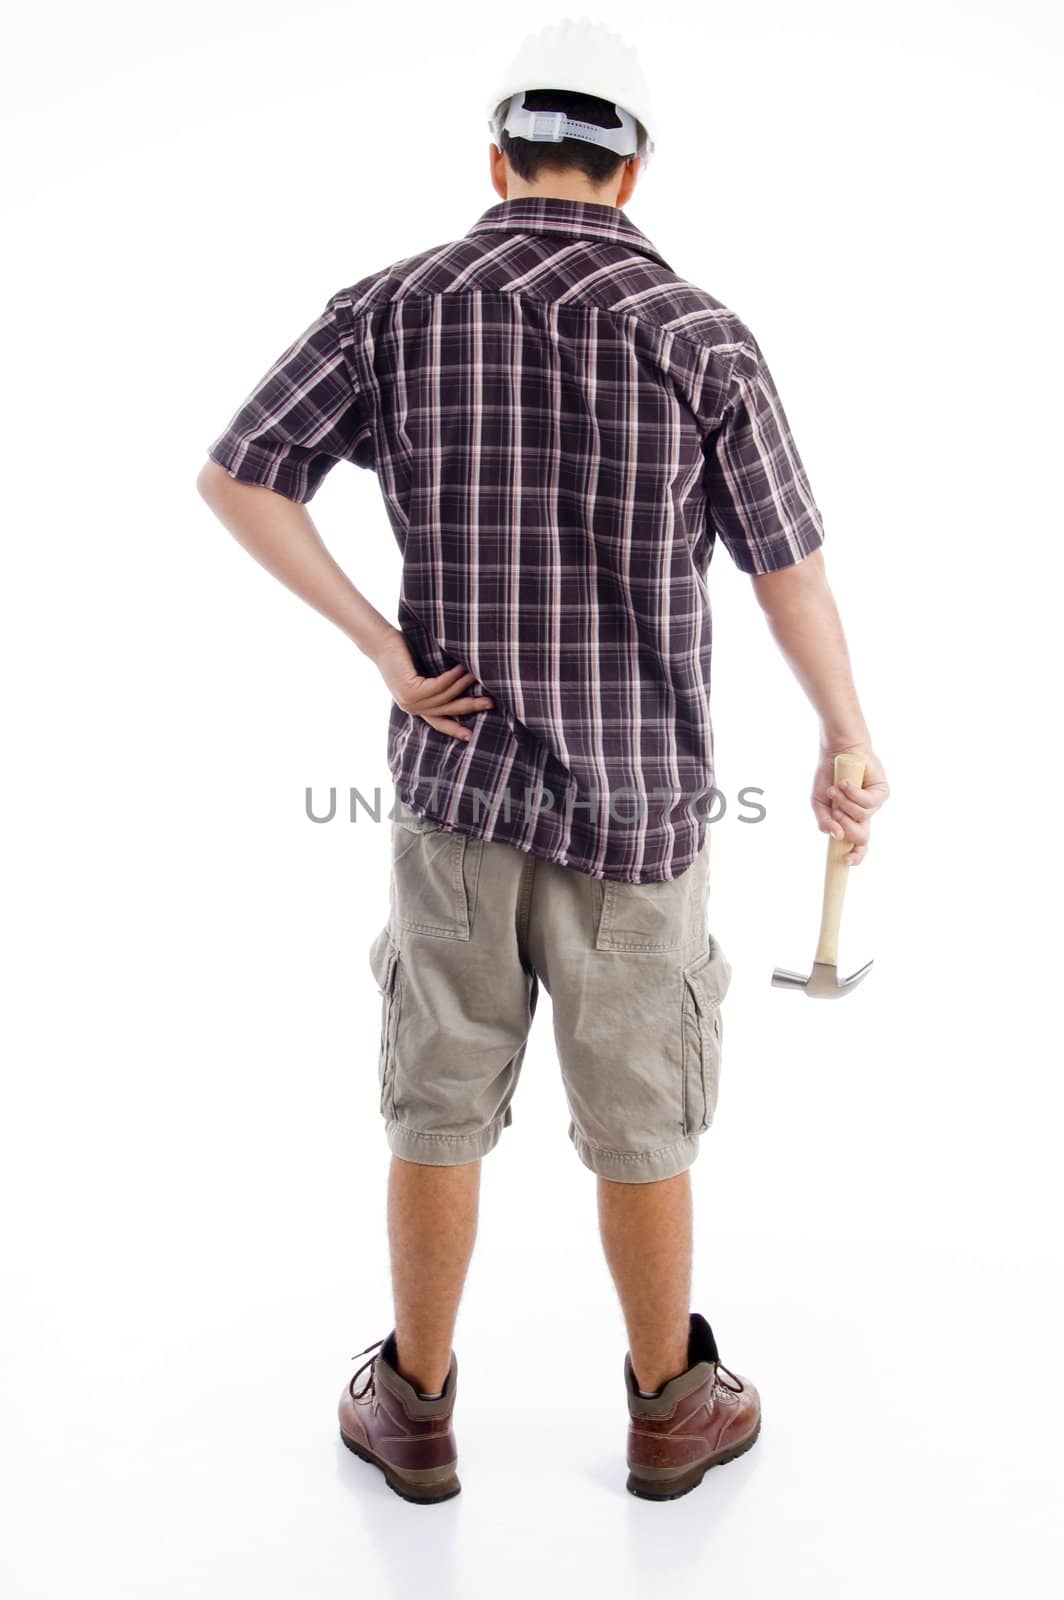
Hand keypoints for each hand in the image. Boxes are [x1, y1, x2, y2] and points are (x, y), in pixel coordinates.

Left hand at [372, 626, 493, 742]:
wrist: (381, 642)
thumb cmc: (403, 654)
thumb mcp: (423, 673)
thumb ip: (438, 684)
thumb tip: (469, 681)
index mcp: (415, 707)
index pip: (438, 722)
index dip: (455, 730)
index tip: (471, 737)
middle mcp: (411, 707)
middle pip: (447, 711)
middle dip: (470, 707)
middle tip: (491, 703)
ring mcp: (409, 700)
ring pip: (445, 696)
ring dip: (464, 685)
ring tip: (479, 675)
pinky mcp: (410, 689)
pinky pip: (438, 686)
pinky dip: (453, 677)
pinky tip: (463, 667)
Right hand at [811, 743, 888, 865]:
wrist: (837, 753)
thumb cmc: (828, 777)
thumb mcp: (818, 802)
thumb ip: (823, 821)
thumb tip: (836, 837)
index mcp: (849, 821)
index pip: (857, 846)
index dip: (855, 856)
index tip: (846, 860)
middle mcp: (863, 816)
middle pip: (862, 837)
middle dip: (845, 825)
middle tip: (834, 811)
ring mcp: (874, 804)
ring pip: (862, 816)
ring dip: (844, 803)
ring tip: (835, 789)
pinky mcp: (882, 792)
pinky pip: (868, 802)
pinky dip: (853, 793)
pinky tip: (846, 782)